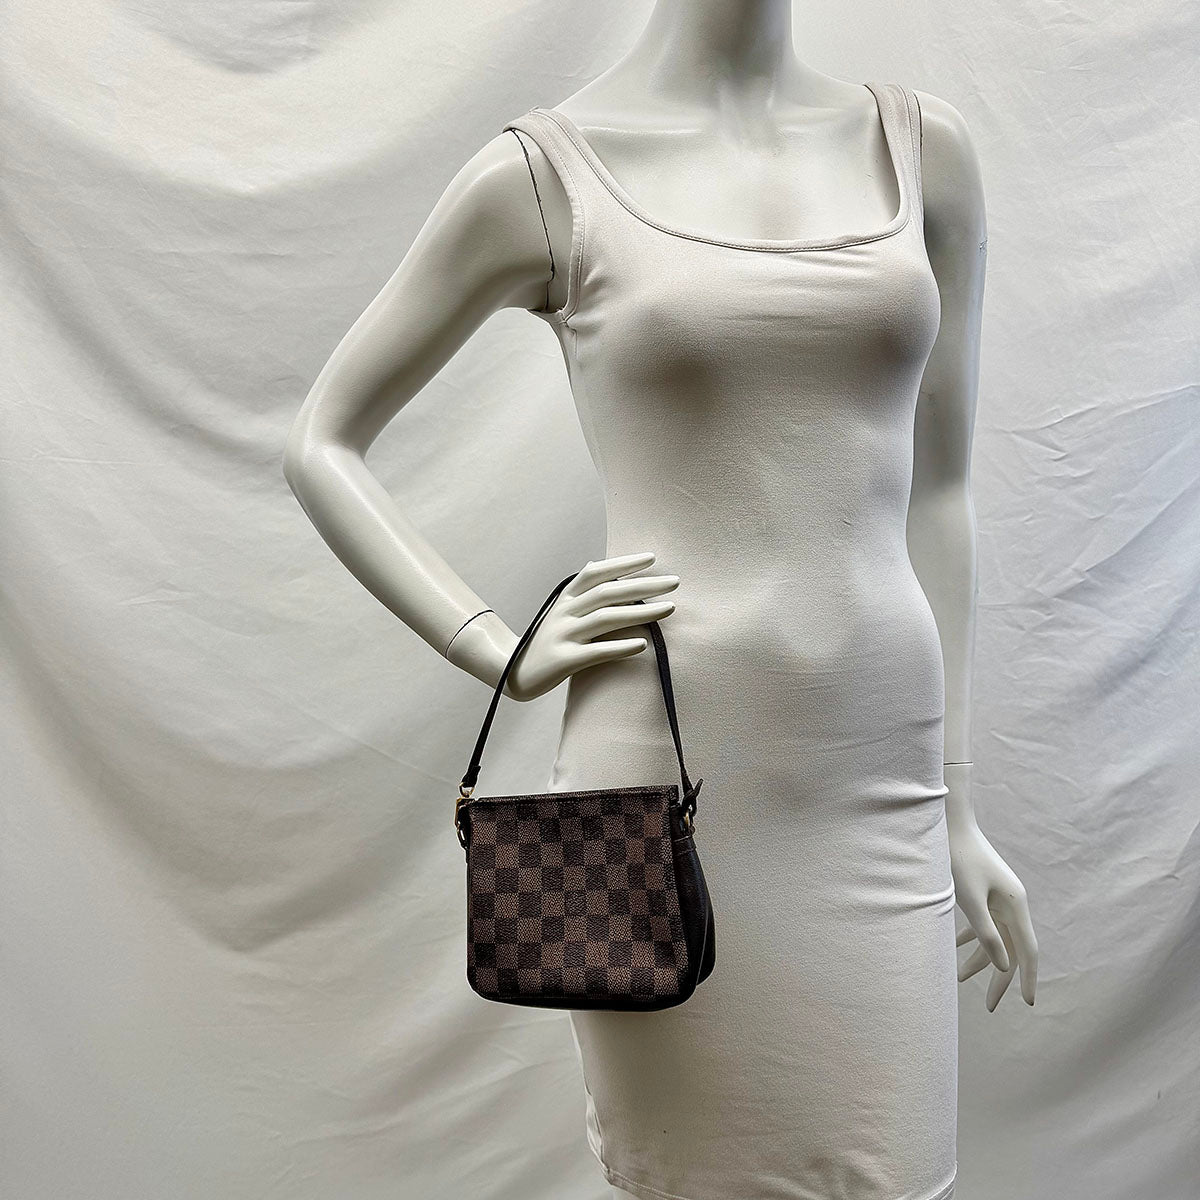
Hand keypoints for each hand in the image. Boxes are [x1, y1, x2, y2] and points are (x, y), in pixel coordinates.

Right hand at [506, 551, 678, 701]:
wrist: (511, 672)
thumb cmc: (544, 641)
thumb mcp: (557, 611)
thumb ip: (578, 591)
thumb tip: (593, 564)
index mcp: (565, 599)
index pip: (595, 573)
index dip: (623, 564)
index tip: (652, 558)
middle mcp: (563, 613)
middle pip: (607, 593)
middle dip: (643, 585)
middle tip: (674, 582)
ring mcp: (563, 636)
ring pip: (606, 619)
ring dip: (641, 612)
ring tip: (670, 608)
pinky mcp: (564, 661)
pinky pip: (597, 652)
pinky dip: (620, 647)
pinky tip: (643, 645)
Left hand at [948, 813, 1038, 1011]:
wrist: (950, 823)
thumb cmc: (958, 859)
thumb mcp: (969, 900)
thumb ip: (986, 934)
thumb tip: (1004, 966)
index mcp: (1015, 906)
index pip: (1027, 952)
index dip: (1028, 979)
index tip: (1029, 1003)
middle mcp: (1013, 904)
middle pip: (1012, 949)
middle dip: (999, 979)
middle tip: (990, 1008)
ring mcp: (1000, 898)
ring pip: (996, 938)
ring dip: (980, 959)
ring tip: (958, 979)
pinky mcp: (986, 893)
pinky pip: (984, 922)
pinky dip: (972, 937)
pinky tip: (955, 948)